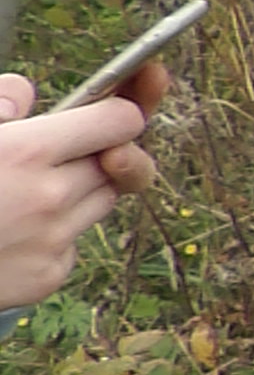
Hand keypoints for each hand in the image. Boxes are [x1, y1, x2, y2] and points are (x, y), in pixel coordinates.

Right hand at [0, 64, 164, 310]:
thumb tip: (28, 96)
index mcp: (25, 153)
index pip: (122, 121)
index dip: (121, 109)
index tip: (113, 106)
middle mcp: (50, 199)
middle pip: (120, 161)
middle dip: (100, 150)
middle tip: (65, 147)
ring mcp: (53, 242)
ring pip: (101, 202)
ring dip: (79, 189)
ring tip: (23, 189)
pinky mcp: (48, 277)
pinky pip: (73, 242)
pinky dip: (55, 232)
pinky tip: (9, 230)